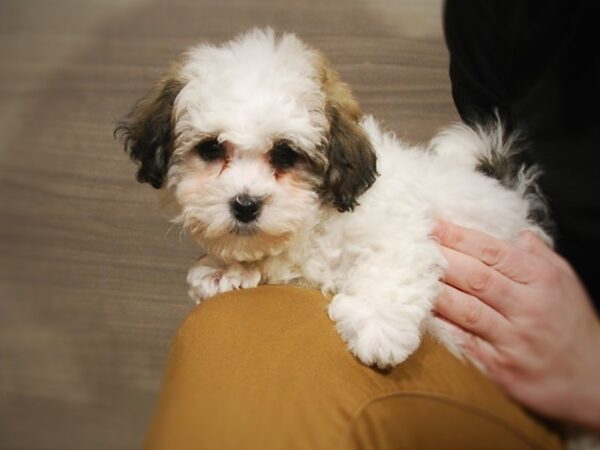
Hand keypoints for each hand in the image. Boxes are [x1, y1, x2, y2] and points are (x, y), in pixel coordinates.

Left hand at [433, 221, 599, 430]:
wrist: (593, 381)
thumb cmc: (573, 324)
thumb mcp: (564, 281)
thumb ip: (538, 255)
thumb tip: (514, 233)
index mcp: (542, 280)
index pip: (493, 252)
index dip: (458, 237)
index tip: (432, 224)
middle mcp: (528, 308)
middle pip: (476, 278)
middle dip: (441, 259)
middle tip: (413, 244)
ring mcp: (514, 340)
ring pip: (467, 310)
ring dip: (436, 291)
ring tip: (411, 275)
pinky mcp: (501, 368)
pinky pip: (465, 343)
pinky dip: (443, 327)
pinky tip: (422, 314)